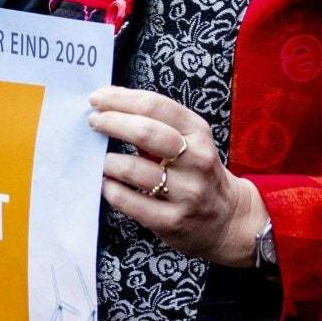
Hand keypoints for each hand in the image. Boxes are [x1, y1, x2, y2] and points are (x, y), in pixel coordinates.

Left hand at [89, 87, 266, 267]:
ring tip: (99, 159)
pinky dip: (111, 189)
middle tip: (94, 122)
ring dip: (107, 161)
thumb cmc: (196, 171)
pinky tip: (107, 183)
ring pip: (134, 169)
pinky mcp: (172, 221)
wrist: (227, 219)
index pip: (155, 105)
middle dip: (112, 123)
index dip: (121, 99)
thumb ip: (156, 122)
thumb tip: (108, 103)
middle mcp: (196, 159)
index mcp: (198, 132)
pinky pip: (130, 201)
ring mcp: (186, 193)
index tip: (97, 99)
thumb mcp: (190, 140)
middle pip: (146, 132)